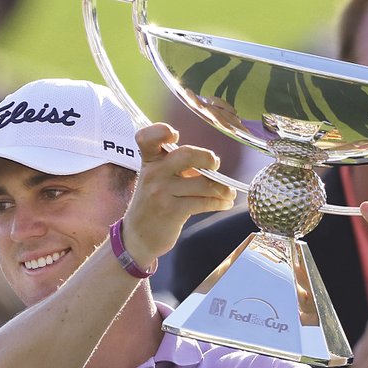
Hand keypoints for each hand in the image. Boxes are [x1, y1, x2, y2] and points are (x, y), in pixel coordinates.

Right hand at [122, 123, 236, 266]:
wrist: (138, 237)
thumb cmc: (152, 204)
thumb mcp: (155, 179)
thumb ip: (176, 166)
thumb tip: (209, 161)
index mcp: (149, 161)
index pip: (147, 137)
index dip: (160, 130)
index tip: (175, 136)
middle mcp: (153, 174)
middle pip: (186, 154)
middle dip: (208, 158)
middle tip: (215, 165)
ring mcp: (162, 192)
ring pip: (203, 183)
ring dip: (223, 189)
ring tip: (229, 193)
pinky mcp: (172, 211)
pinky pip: (204, 202)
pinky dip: (219, 202)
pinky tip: (224, 203)